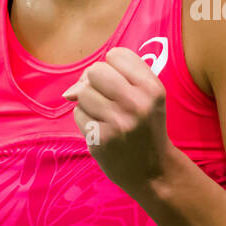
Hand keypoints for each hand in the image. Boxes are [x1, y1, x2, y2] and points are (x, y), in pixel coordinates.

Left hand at [62, 46, 174, 195]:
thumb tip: (72, 88)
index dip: (112, 67)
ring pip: (82, 92)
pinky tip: (100, 129)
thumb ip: (118, 78)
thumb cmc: (147, 127)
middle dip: (95, 81)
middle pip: (95, 70)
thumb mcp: (148, 97)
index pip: (117, 55)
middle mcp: (136, 102)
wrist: (154, 171)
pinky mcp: (101, 138)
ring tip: (105, 115)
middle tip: (106, 98)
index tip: (119, 82)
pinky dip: (85, 120)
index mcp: (152, 88)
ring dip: (88, 102)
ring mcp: (117, 121)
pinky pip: (78, 114)